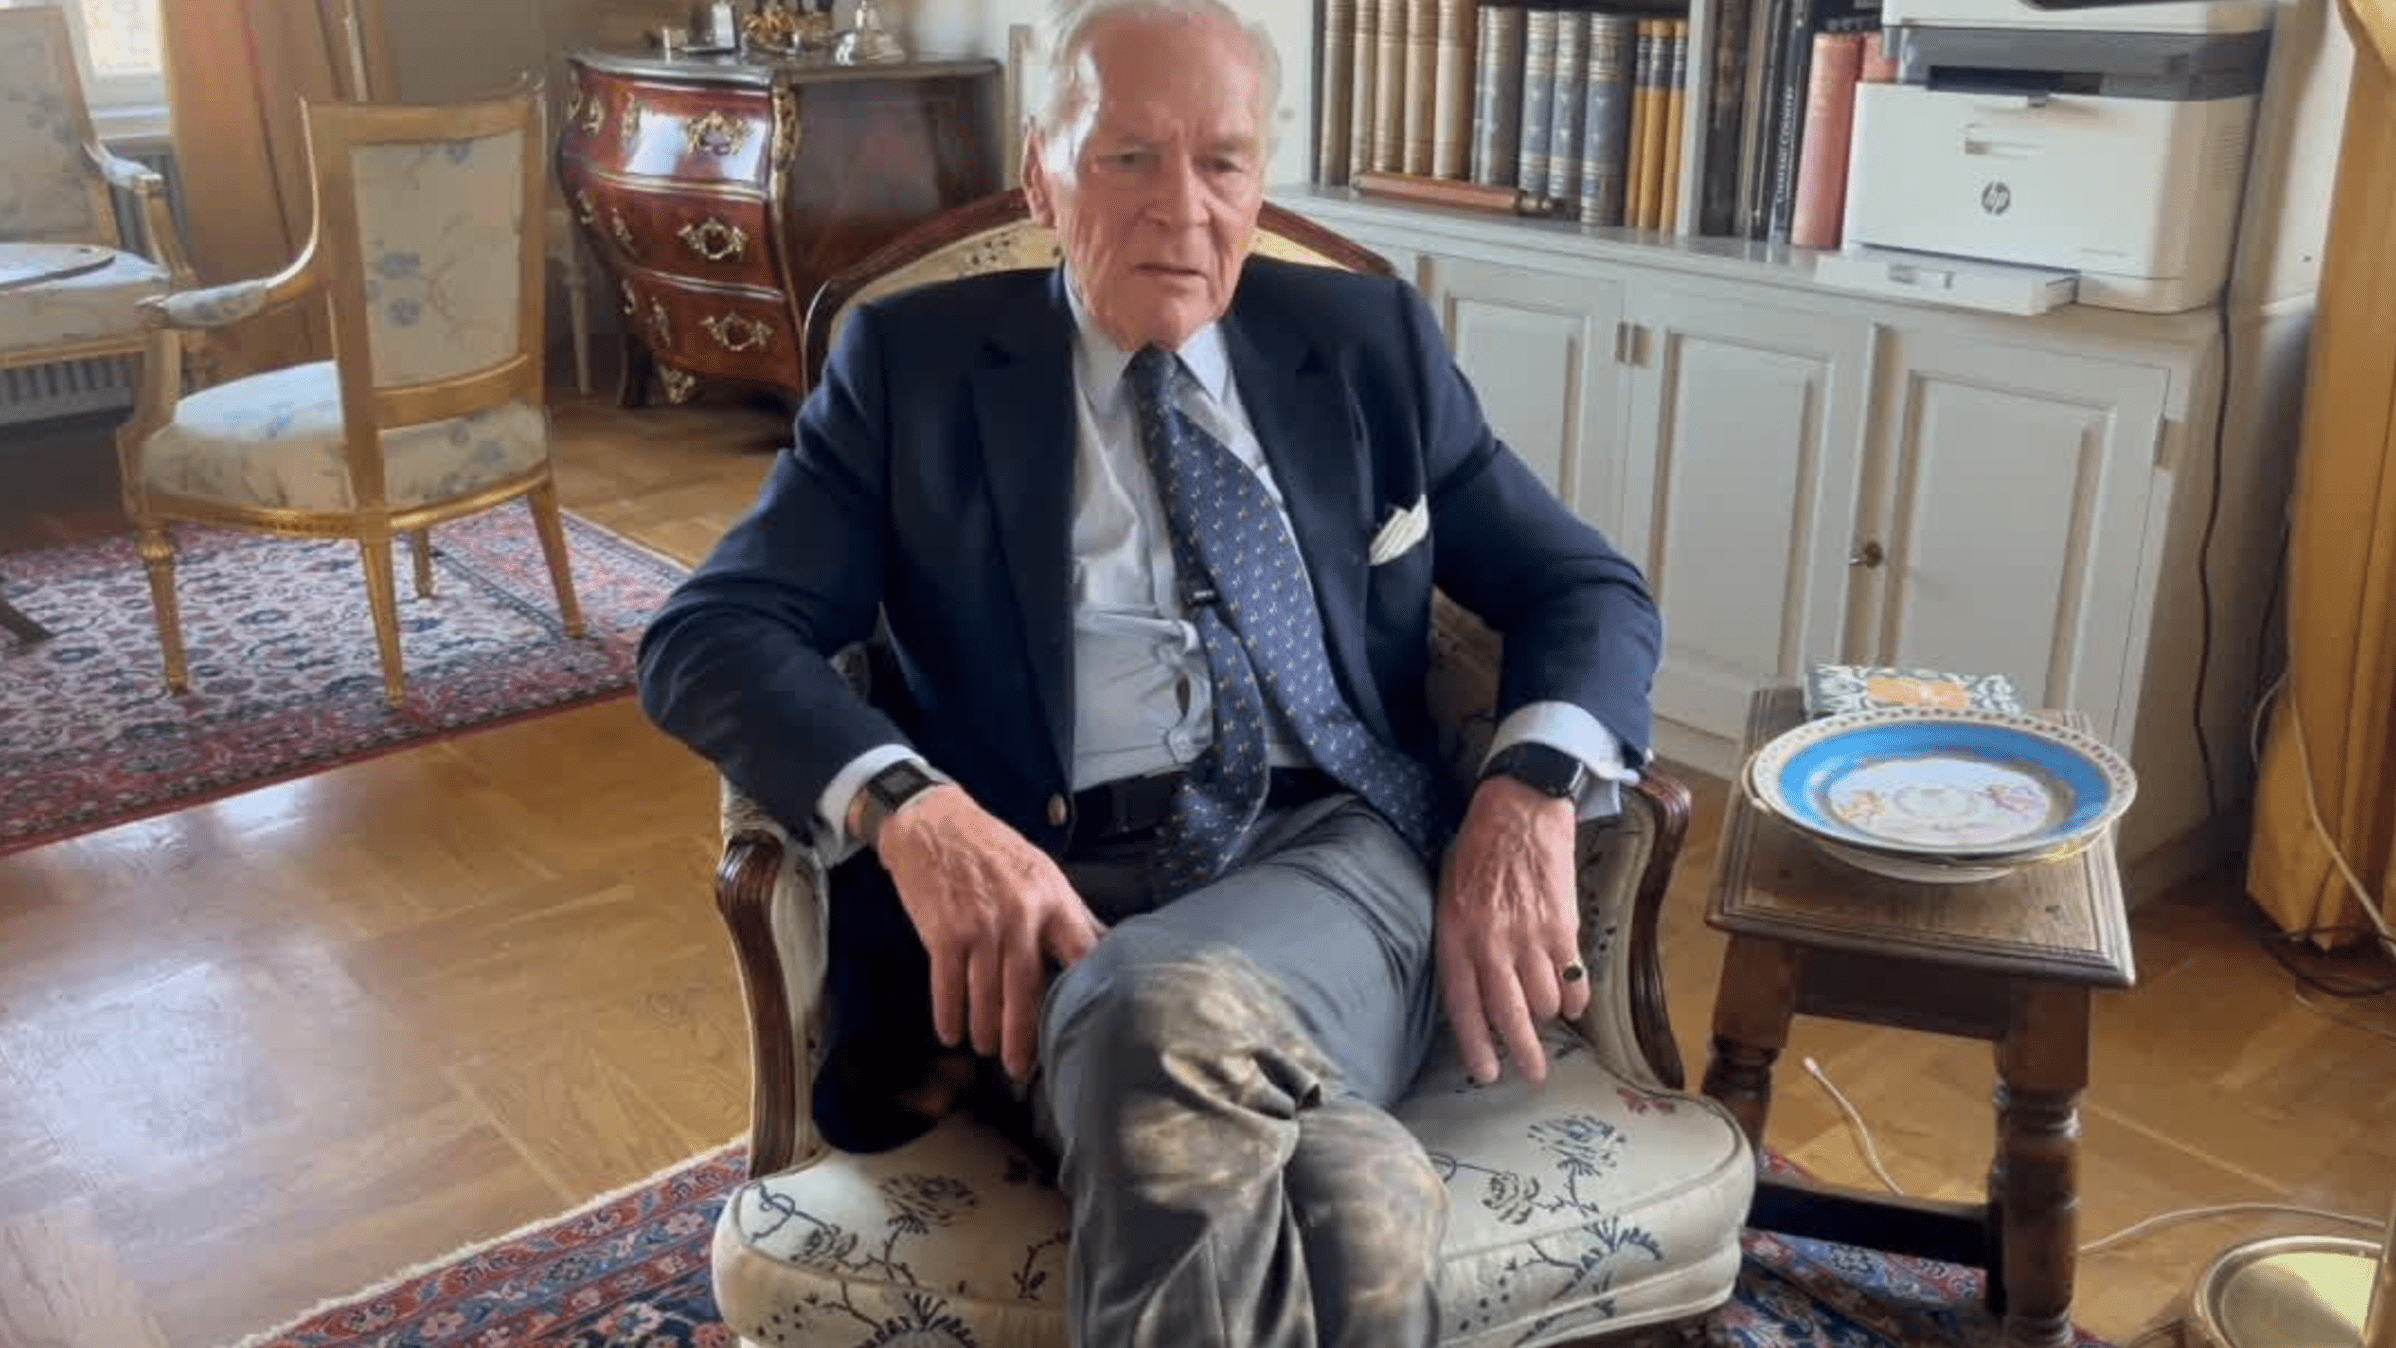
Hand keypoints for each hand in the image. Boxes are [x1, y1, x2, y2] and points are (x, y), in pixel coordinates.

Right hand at [875, 786, 1107, 1081]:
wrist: (933, 822)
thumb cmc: (994, 851)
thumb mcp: (1043, 873)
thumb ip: (1071, 914)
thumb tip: (1107, 950)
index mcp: (1054, 900)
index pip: (1081, 954)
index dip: (1088, 994)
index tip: (1089, 1028)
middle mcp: (1021, 915)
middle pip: (1028, 989)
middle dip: (1023, 1035)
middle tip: (1021, 1068)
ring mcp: (981, 924)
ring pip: (986, 994)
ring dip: (984, 1029)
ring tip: (986, 1048)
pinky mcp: (943, 931)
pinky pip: (946, 985)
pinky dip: (948, 1014)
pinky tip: (951, 1032)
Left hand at [1435, 775, 1587, 1085]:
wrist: (1519, 807)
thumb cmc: (1478, 849)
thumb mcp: (1449, 893)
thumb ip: (1460, 941)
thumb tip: (1475, 987)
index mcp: (1456, 935)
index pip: (1463, 1004)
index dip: (1475, 1044)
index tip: (1486, 1073)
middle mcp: (1490, 942)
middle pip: (1507, 1014)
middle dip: (1522, 1051)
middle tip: (1532, 1074)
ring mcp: (1527, 936)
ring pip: (1544, 1001)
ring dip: (1549, 1016)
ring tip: (1550, 1018)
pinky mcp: (1562, 925)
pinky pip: (1572, 978)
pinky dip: (1576, 996)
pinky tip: (1574, 1002)